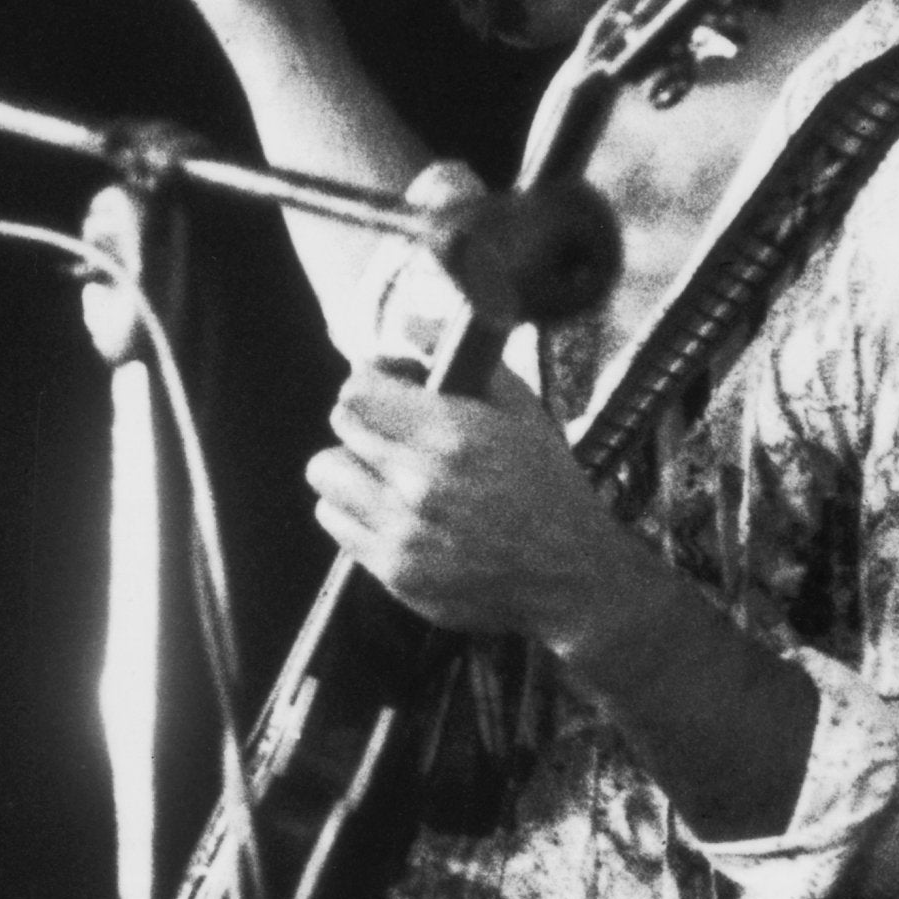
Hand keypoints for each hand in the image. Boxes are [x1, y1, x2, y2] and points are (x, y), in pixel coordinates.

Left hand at [306, 363, 629, 650]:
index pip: (358, 390)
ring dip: (351, 466)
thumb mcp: (522, 408)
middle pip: (340, 426)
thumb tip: (409, 322)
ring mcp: (404, 533)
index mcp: (452, 435)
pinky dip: (354, 510)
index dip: (371, 381)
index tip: (388, 387)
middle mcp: (420, 484)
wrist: (572, 576)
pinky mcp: (394, 573)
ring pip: (326, 475)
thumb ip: (464, 358)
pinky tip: (390, 509)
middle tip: (393, 430)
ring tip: (384, 473)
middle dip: (365, 419)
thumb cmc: (549, 486)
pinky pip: (335, 523)